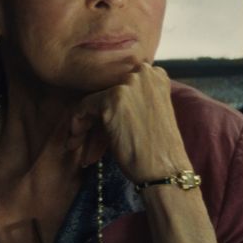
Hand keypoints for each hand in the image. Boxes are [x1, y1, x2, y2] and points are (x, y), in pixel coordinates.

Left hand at [66, 63, 191, 182]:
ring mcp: (129, 83)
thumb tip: (106, 100)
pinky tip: (77, 142)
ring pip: (93, 99)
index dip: (109, 106)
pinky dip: (78, 125)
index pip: (120, 84)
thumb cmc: (160, 149)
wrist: (165, 169)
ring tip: (78, 144)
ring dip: (85, 123)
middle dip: (96, 116)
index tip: (102, 128)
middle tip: (87, 140)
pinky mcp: (113, 98)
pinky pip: (84, 107)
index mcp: (156, 75)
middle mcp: (144, 72)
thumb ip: (135, 99)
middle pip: (106, 91)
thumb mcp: (153, 113)